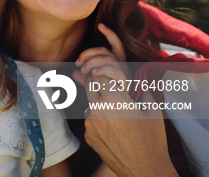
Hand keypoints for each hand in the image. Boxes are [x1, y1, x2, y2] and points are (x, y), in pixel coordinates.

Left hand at [75, 24, 176, 176]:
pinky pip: (90, 121)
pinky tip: (113, 130)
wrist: (144, 168)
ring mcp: (90, 122)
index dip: (104, 72)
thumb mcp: (153, 110)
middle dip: (97, 83)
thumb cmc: (152, 139)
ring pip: (90, 104)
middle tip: (108, 89)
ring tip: (117, 116)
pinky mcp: (87, 135)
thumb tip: (137, 78)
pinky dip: (98, 121)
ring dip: (99, 104)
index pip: (101, 74)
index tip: (107, 74)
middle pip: (90, 85)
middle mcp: (97, 107)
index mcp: (114, 98)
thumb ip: (142, 89)